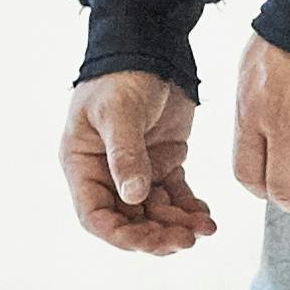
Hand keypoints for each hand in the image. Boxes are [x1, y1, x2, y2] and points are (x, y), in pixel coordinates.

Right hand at [65, 72, 216, 254]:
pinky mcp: (163, 162)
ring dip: (178, 226)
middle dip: (155, 235)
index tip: (147, 241)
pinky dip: (190, 210)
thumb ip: (126, 155)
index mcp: (84, 165)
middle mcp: (107, 174)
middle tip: (185, 240)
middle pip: (128, 221)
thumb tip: (134, 196)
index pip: (95, 215)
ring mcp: (136, 170)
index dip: (119, 235)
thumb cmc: (121, 76)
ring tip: (204, 228)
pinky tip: (205, 216)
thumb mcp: (119, 113)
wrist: (150, 48)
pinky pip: (175, 197)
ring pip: (155, 214)